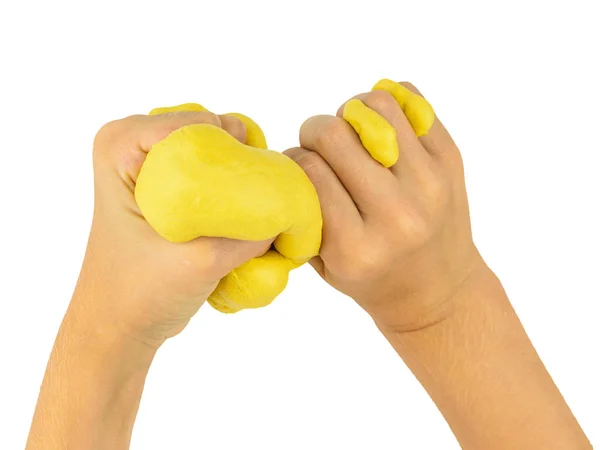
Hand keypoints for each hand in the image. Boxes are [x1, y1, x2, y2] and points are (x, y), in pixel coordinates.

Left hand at [78, 111, 270, 346]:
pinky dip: (231, 191)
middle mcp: (135, 145)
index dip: (230, 148)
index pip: (195, 123)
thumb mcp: (200, 262)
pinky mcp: (168, 186)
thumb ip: (250, 234)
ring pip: (215, 151)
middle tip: (255, 198)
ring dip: (238, 178)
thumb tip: (292, 212)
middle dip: (238, 160)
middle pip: (208, 131)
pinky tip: (240, 216)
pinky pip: (212, 171)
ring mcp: (152, 164)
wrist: (120, 324)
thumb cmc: (141, 293)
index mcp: (121, 147)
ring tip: (249, 211)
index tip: (251, 183)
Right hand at [285, 82, 482, 331]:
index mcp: (355, 248)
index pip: (308, 170)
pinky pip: (411, 100)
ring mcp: (429, 184)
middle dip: (316, 132)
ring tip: (353, 134)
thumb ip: (301, 215)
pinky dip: (387, 104)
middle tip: (322, 147)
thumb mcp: (325, 265)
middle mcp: (395, 215)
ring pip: (374, 106)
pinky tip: (381, 128)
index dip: (294, 160)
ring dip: (351, 112)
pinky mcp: (451, 161)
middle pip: (334, 134)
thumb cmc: (373, 279)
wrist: (439, 291)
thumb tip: (286, 157)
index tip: (299, 168)